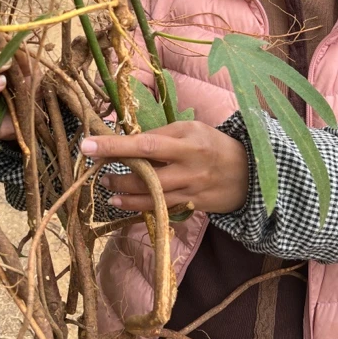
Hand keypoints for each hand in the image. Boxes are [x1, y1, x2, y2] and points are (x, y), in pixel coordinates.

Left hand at [80, 121, 248, 213]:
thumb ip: (162, 135)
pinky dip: (139, 206)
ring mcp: (190, 189)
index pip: (144, 143)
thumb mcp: (192, 130)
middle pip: (145, 174)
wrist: (250, 173)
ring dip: (124, 193)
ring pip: (151, 196)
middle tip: (99, 170)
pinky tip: (124, 201)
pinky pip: (160, 208)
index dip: (114, 145)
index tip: (88, 144)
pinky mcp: (192, 206)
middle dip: (117, 174)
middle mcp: (188, 166)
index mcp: (187, 140)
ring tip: (109, 187)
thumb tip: (127, 139)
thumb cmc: (214, 144)